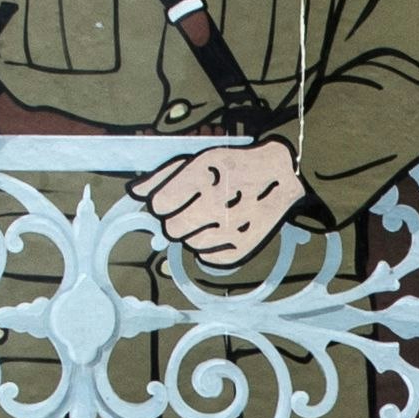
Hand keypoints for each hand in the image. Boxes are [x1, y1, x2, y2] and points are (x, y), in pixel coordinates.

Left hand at [141, 137, 306, 272]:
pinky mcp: (244, 246)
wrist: (285, 176)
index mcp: (205, 174)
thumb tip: (133, 191)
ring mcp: (233, 227)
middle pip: (172, 229)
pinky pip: (208, 258)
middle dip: (178, 218)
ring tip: (213, 217)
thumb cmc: (235, 165)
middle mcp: (219, 202)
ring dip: (195, 233)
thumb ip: (163, 176)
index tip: (175, 198)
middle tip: (196, 207)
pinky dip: (210, 247)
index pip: (160, 205)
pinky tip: (223, 230)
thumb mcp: (200, 159)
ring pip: (189, 244)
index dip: (164, 202)